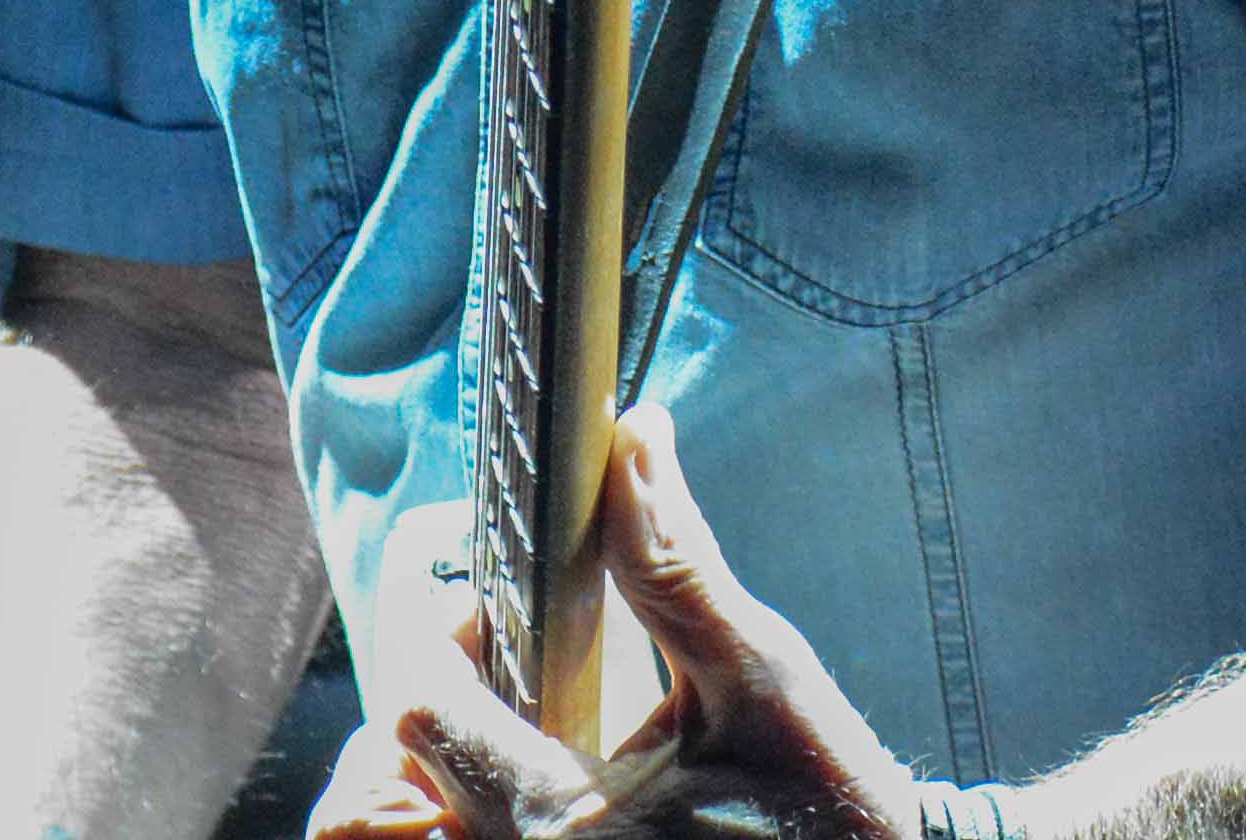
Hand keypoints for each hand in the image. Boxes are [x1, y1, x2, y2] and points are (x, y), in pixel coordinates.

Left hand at [383, 415, 928, 839]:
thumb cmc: (833, 807)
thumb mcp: (764, 678)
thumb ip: (677, 568)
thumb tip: (633, 443)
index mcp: (564, 819)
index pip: (424, 707)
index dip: (434, 626)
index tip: (488, 587)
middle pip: (412, 758)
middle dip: (440, 679)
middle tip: (506, 633)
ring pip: (439, 804)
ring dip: (464, 733)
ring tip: (528, 686)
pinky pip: (487, 829)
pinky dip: (494, 777)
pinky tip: (558, 739)